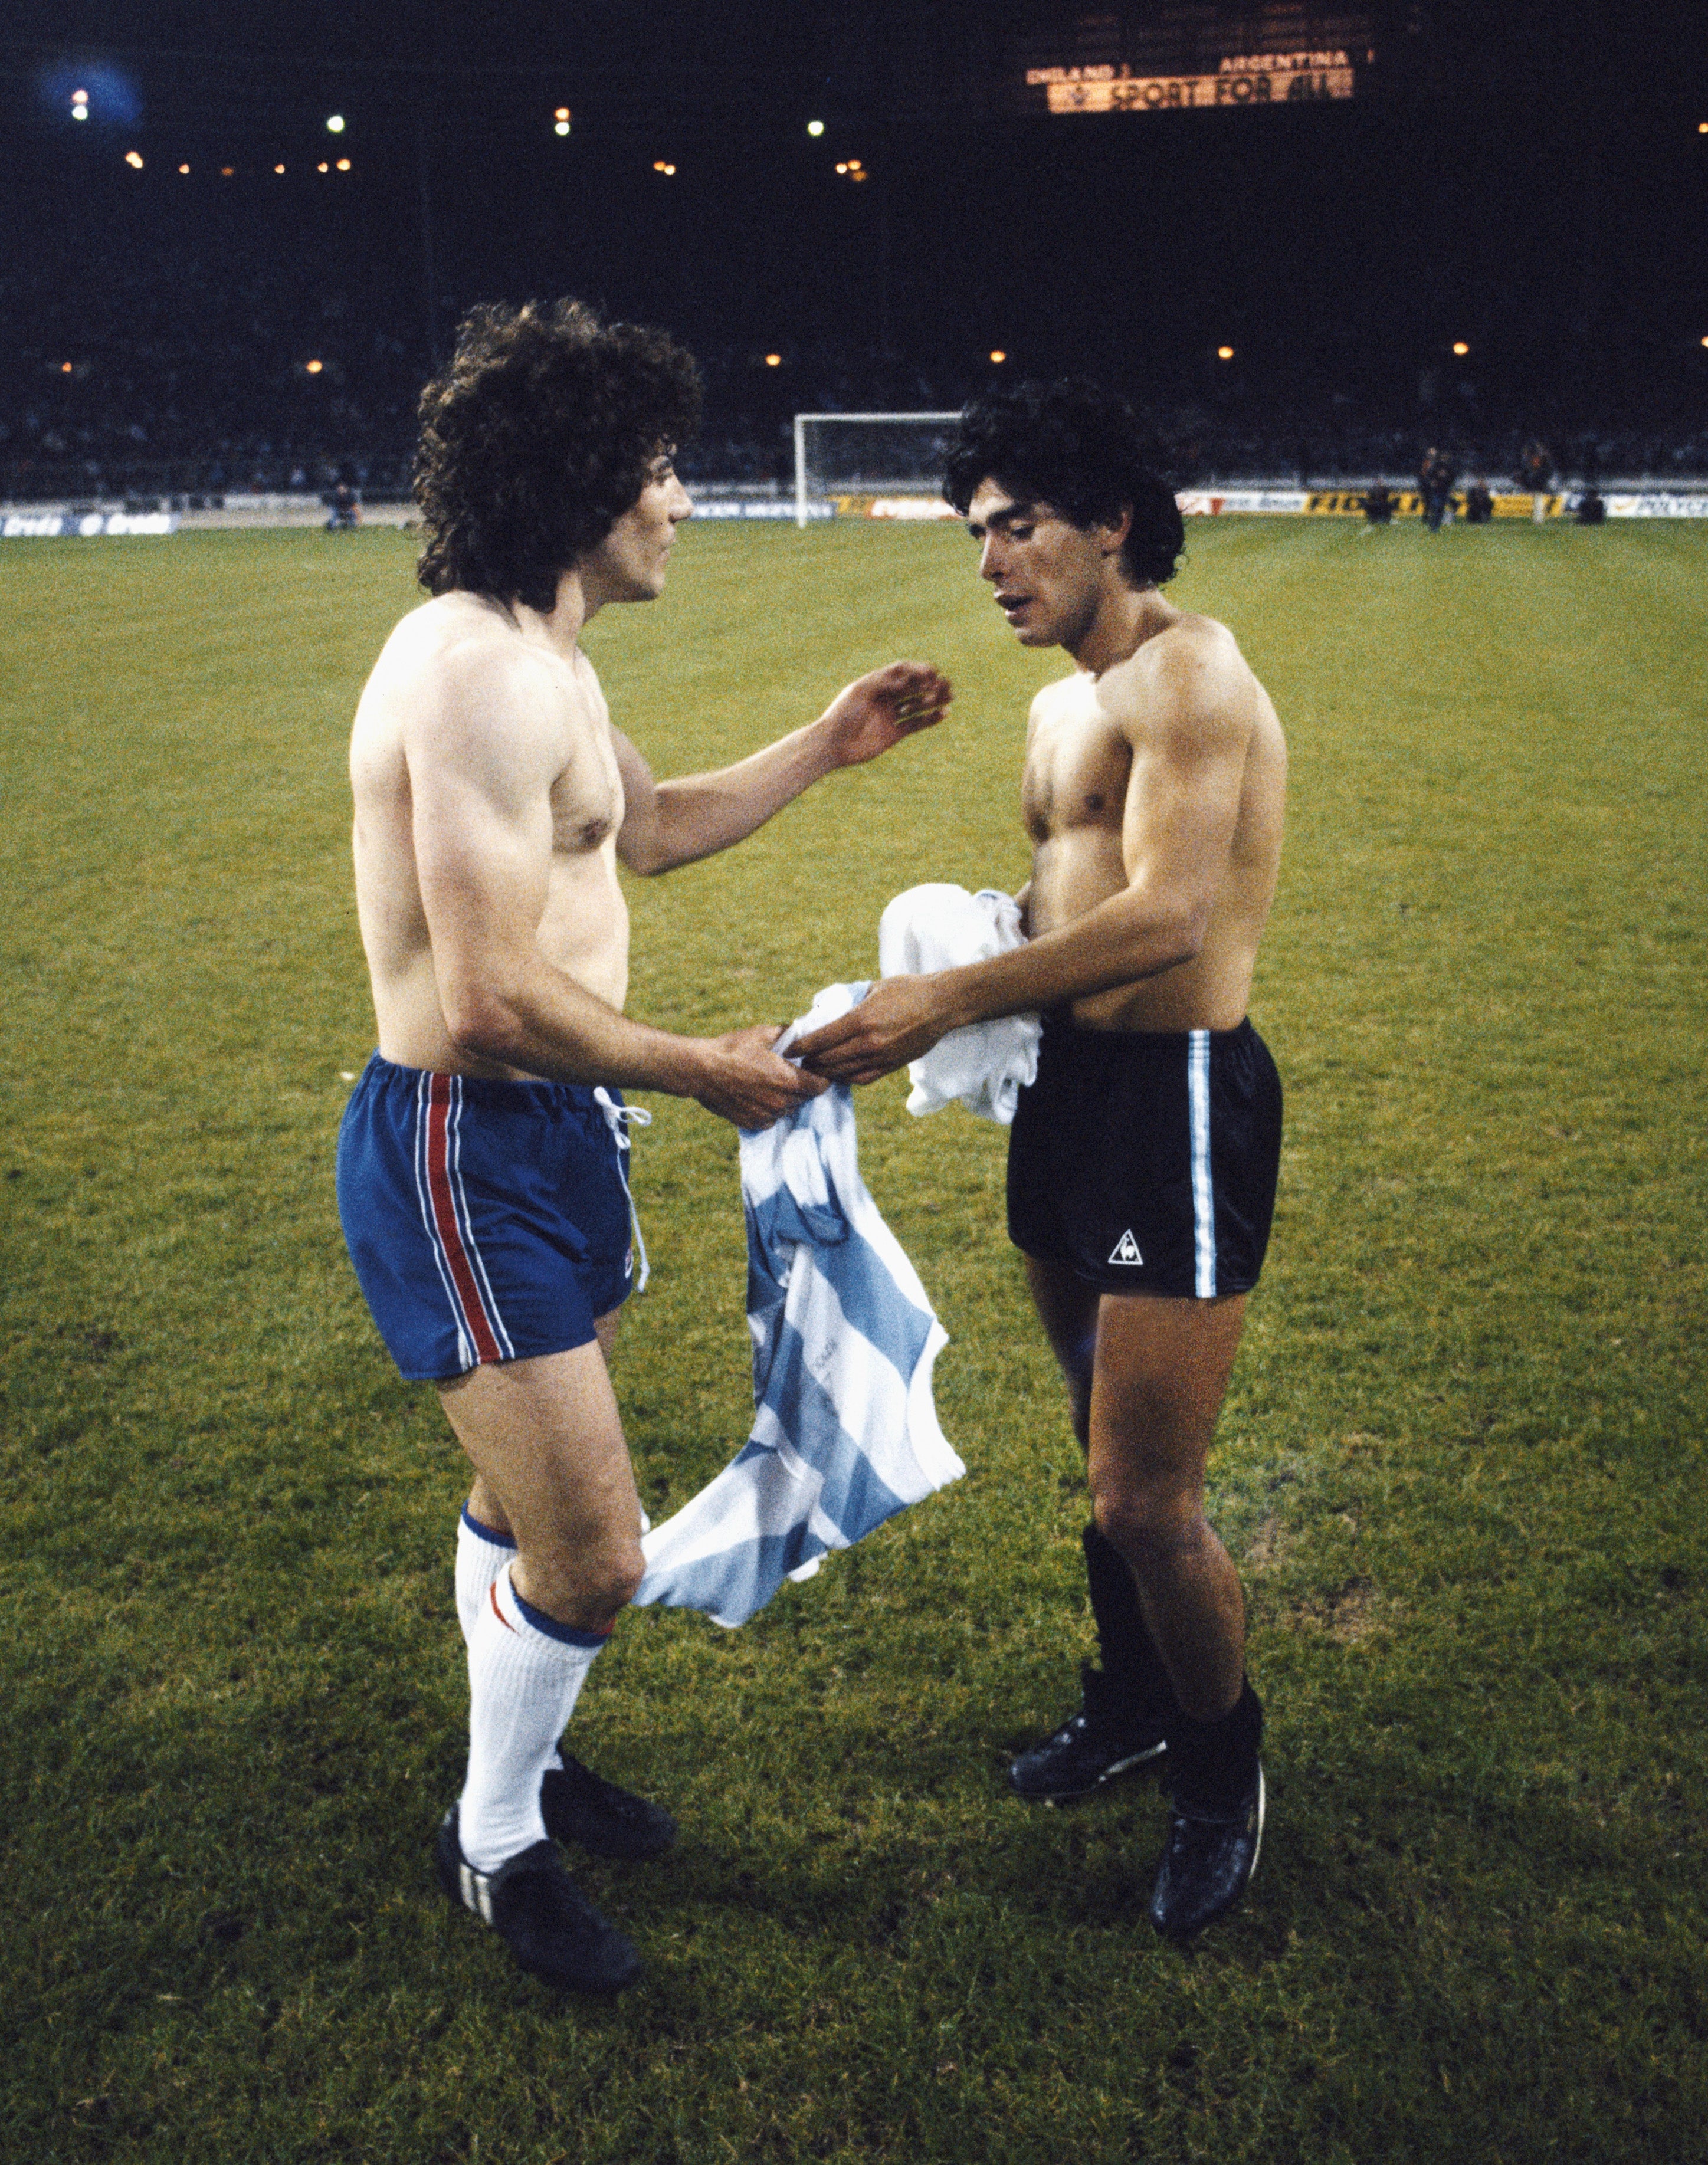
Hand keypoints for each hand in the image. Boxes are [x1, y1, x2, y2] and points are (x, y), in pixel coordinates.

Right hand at [692, 1025, 827, 1129]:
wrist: (701, 1070)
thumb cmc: (732, 1049)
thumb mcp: (763, 1033)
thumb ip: (789, 1035)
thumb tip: (803, 1033)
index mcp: (789, 1080)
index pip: (821, 1085)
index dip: (820, 1076)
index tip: (812, 1069)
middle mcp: (781, 1102)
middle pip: (805, 1097)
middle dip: (801, 1086)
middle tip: (787, 1072)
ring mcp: (766, 1115)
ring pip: (787, 1109)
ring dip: (784, 1098)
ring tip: (768, 1082)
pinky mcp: (752, 1123)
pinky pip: (770, 1119)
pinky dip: (768, 1109)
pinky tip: (756, 1094)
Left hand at [790, 976, 949, 1085]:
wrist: (942, 1005)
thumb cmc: (907, 990)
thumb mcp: (873, 988)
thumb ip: (848, 1000)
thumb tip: (825, 1010)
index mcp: (860, 1020)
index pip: (821, 1039)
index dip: (801, 1046)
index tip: (788, 1048)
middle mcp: (868, 1043)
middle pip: (827, 1060)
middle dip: (809, 1061)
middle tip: (797, 1060)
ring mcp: (881, 1057)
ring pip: (842, 1073)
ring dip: (825, 1072)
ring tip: (813, 1069)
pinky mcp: (892, 1066)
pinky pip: (862, 1079)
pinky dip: (845, 1078)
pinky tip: (838, 1074)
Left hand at [819, 661, 951, 768]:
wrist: (833, 745)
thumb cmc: (842, 714)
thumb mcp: (860, 692)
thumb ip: (883, 682)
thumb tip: (907, 681)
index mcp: (876, 684)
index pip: (902, 672)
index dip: (918, 670)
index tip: (933, 672)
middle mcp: (885, 698)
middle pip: (913, 687)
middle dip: (930, 684)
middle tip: (947, 683)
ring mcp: (890, 716)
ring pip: (917, 705)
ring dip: (934, 700)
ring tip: (951, 696)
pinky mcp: (894, 734)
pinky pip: (916, 724)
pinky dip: (930, 719)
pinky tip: (943, 714)